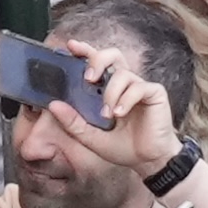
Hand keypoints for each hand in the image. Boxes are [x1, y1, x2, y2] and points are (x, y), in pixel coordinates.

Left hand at [43, 41, 180, 172]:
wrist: (146, 161)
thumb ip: (72, 121)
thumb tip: (53, 105)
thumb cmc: (121, 147)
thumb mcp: (90, 136)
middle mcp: (123, 83)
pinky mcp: (154, 93)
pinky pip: (139, 87)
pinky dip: (126, 99)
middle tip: (88, 78)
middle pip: (112, 54)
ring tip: (107, 115)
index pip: (96, 63)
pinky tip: (119, 114)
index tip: (70, 46)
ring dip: (110, 94)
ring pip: (122, 73)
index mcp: (107, 89)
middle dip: (97, 60)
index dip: (84, 51)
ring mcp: (139, 87)